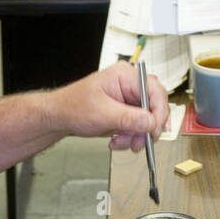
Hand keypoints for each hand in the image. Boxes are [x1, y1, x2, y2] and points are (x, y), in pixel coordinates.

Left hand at [50, 63, 168, 153]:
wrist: (60, 117)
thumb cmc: (73, 107)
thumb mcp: (102, 114)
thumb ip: (129, 119)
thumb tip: (151, 122)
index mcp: (126, 76)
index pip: (155, 90)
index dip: (159, 112)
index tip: (154, 130)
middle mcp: (130, 85)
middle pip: (154, 107)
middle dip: (147, 128)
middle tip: (139, 142)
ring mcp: (129, 99)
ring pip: (147, 120)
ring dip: (137, 136)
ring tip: (121, 143)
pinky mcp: (126, 112)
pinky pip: (138, 127)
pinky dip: (130, 137)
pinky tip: (117, 140)